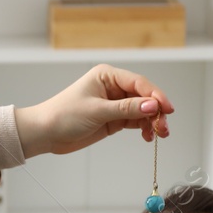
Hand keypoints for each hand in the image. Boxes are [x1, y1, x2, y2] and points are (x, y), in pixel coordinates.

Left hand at [15, 64, 173, 157]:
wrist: (45, 133)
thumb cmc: (62, 115)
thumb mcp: (97, 111)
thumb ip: (126, 109)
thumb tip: (151, 105)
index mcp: (107, 76)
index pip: (139, 83)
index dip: (156, 95)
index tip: (166, 109)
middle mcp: (113, 87)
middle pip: (144, 96)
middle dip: (156, 111)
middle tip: (163, 126)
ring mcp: (114, 103)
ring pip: (142, 110)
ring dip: (152, 121)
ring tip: (158, 134)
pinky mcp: (113, 118)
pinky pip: (135, 121)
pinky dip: (143, 128)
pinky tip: (147, 136)